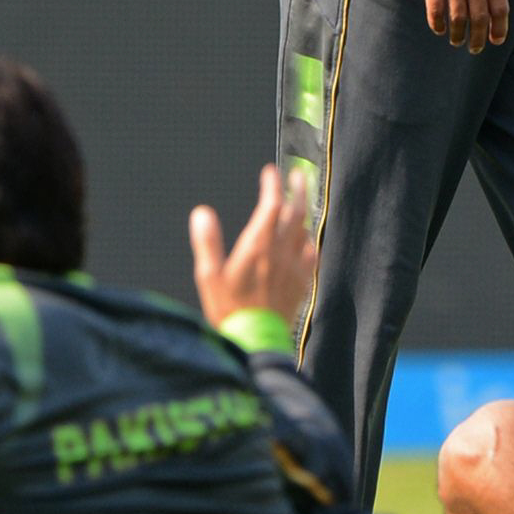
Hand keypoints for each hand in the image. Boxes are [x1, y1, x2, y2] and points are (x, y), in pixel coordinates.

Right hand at [191, 166, 317, 326]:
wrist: (256, 341)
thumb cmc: (228, 309)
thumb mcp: (208, 276)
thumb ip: (207, 242)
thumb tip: (202, 213)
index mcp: (258, 246)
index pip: (272, 204)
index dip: (273, 184)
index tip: (270, 172)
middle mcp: (281, 252)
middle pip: (297, 212)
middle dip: (298, 189)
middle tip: (299, 174)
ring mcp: (295, 267)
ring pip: (305, 231)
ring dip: (304, 213)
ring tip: (300, 202)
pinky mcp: (302, 283)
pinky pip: (311, 255)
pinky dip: (308, 241)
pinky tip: (305, 241)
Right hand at [410, 0, 508, 50]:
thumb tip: (495, 1)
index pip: (500, 9)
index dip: (498, 29)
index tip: (496, 40)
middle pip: (479, 18)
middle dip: (478, 38)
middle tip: (475, 48)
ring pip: (458, 18)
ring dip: (458, 35)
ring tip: (457, 41)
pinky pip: (436, 10)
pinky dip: (438, 24)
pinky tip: (440, 30)